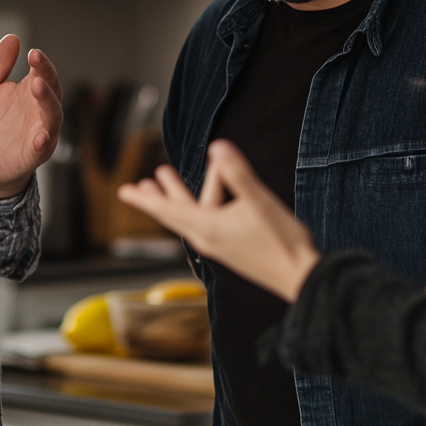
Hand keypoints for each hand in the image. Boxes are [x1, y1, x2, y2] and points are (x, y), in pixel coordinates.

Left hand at [0, 35, 62, 198]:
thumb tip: (12, 37)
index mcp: (31, 93)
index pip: (43, 72)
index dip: (41, 62)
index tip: (32, 52)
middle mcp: (40, 110)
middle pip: (53, 89)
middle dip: (46, 73)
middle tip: (35, 60)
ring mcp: (40, 131)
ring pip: (53, 115)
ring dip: (48, 100)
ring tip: (37, 85)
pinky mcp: (34, 153)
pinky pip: (44, 146)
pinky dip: (45, 140)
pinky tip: (41, 135)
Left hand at [117, 139, 321, 302]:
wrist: (301, 278)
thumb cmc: (282, 242)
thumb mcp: (259, 203)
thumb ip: (238, 174)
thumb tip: (217, 146)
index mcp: (209, 228)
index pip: (168, 210)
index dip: (145, 198)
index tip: (123, 191)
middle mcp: (208, 239)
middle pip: (172, 215)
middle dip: (154, 198)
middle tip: (134, 187)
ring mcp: (219, 245)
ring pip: (189, 216)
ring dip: (177, 195)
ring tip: (164, 176)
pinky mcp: (231, 247)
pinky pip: (204, 221)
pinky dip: (199, 204)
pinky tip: (207, 196)